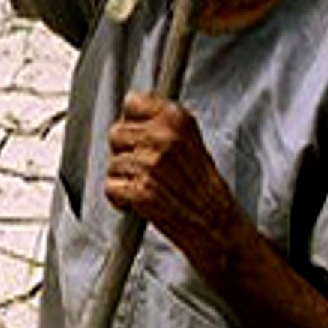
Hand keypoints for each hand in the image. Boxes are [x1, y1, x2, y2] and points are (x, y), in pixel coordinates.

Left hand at [104, 91, 240, 260]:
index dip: (133, 122)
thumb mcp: (192, 141)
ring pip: (113, 163)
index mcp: (176, 119)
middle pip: (116, 133)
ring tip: (150, 186)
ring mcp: (150, 164)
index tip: (139, 133)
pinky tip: (140, 201)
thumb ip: (163, 125)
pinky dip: (121, 199)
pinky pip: (111, 188)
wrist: (216, 225)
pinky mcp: (140, 191)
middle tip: (147, 168)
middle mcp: (162, 137)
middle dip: (126, 152)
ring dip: (125, 178)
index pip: (133, 102)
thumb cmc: (205, 188)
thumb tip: (133, 115)